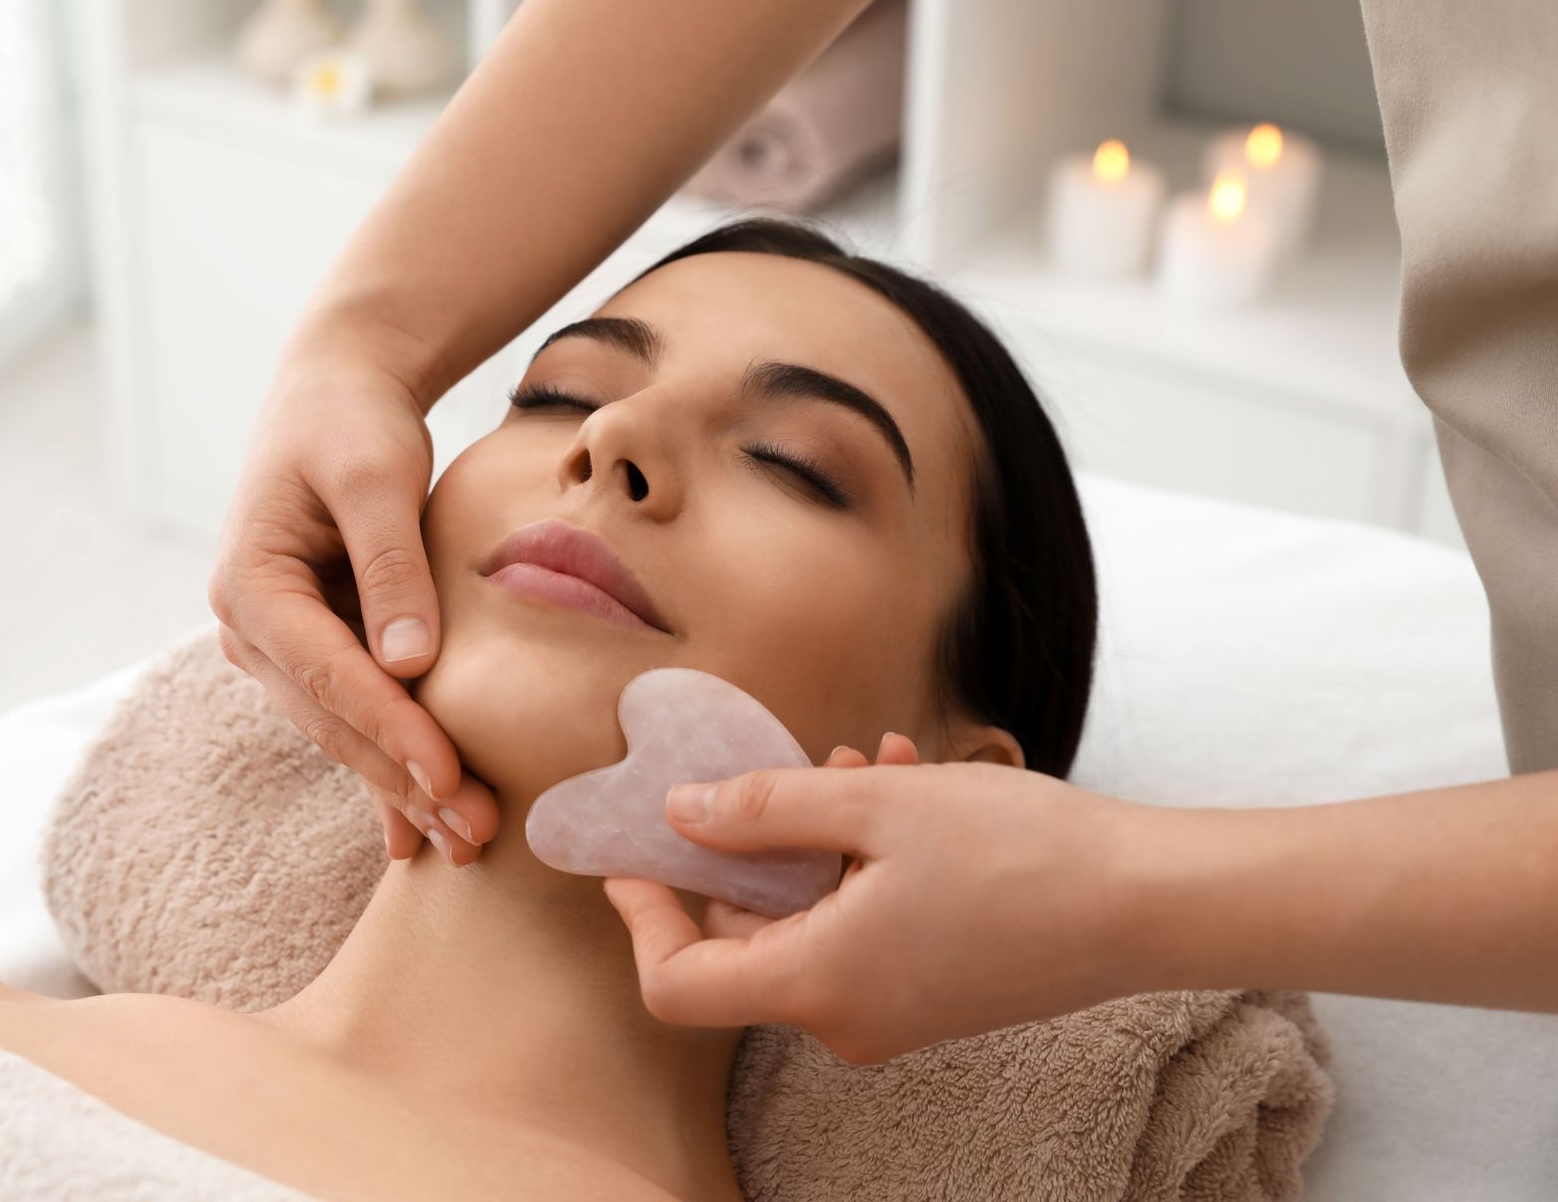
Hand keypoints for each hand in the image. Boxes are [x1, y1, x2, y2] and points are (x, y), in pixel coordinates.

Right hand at [208, 331, 495, 864]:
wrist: (339, 390)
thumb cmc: (355, 420)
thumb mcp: (375, 476)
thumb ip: (391, 566)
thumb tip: (410, 665)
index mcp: (251, 584)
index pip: (327, 675)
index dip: (391, 730)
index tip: (449, 777)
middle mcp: (249, 626)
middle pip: (334, 720)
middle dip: (404, 779)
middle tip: (473, 833)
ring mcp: (279, 645)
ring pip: (344, 732)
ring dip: (403, 787)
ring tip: (466, 842)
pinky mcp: (316, 649)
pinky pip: (353, 718)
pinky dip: (389, 768)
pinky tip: (418, 831)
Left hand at [602, 733, 1144, 1061]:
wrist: (1149, 903)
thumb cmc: (1020, 854)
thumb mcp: (875, 807)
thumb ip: (762, 810)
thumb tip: (680, 815)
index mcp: (816, 985)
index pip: (677, 982)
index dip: (642, 914)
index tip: (633, 851)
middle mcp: (845, 1019)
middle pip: (745, 937)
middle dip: (756, 842)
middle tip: (795, 763)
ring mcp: (892, 1013)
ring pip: (811, 916)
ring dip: (823, 835)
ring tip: (875, 761)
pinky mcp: (932, 994)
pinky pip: (862, 927)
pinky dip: (866, 862)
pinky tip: (909, 788)